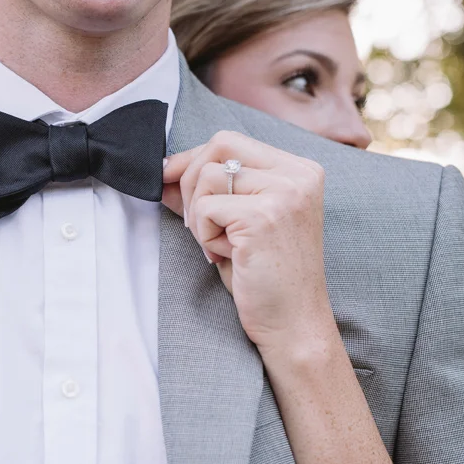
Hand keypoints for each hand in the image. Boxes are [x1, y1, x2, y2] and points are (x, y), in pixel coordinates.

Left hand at [162, 131, 337, 357]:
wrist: (294, 323)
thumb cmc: (266, 278)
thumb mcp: (237, 226)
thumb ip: (209, 194)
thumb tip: (164, 171)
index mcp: (299, 170)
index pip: (231, 140)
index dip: (192, 158)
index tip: (168, 178)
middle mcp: (298, 175)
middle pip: (217, 146)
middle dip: (189, 181)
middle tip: (197, 224)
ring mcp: (284, 194)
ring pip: (207, 178)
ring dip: (200, 217)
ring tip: (223, 246)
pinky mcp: (264, 217)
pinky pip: (205, 210)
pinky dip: (204, 236)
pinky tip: (227, 256)